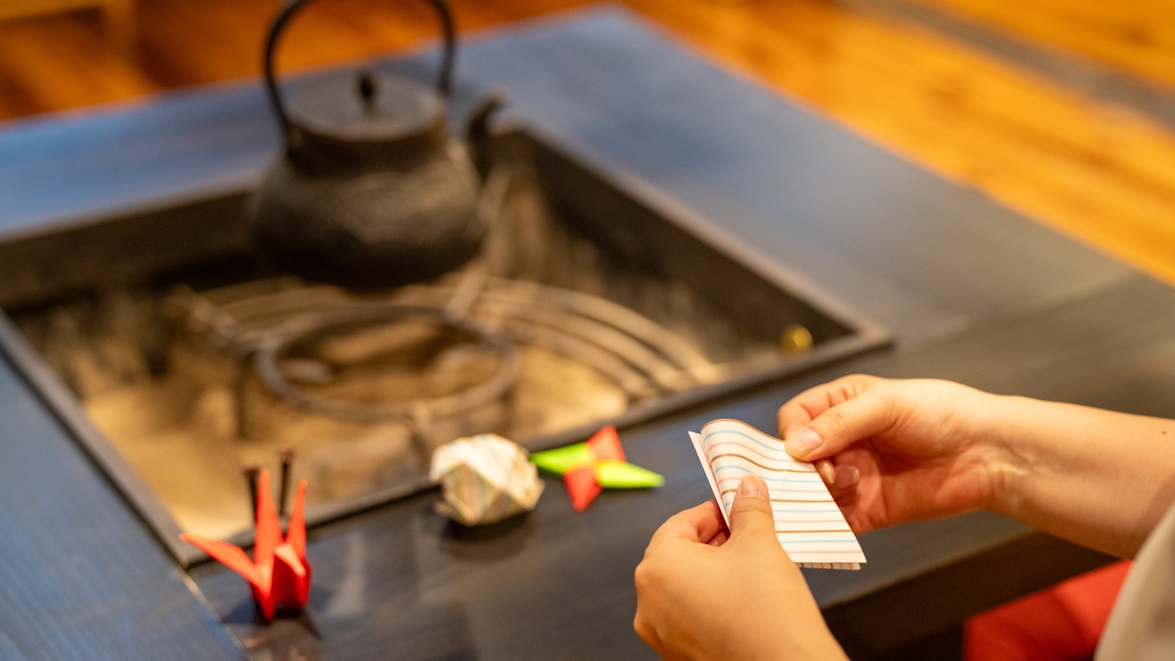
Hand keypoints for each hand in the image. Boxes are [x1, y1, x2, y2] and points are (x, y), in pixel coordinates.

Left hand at [634, 474, 845, 660]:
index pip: (680, 523)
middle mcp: (648, 604)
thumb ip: (748, 509)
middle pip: (680, 556)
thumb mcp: (760, 544)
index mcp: (657, 568)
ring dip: (714, 575)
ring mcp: (662, 635)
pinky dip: (713, 606)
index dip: (714, 512)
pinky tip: (744, 603)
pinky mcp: (679, 657)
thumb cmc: (767, 611)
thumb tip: (747, 486)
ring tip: (751, 570)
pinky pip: (692, 619)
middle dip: (715, 543)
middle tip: (749, 537)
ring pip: (686, 589)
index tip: (738, 509)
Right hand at [778, 374, 1003, 533]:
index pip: (795, 419)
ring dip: (820, 490)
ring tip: (852, 482)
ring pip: (810, 490)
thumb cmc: (945, 414)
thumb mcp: (888, 404)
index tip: (799, 448)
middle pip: (796, 459)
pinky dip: (828, 521)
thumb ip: (839, 422)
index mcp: (841, 406)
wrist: (989, 454)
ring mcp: (853, 477)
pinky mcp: (867, 510)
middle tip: (824, 472)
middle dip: (802, 467)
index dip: (791, 433)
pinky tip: (845, 509)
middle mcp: (843, 442)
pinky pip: (834, 520)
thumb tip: (794, 446)